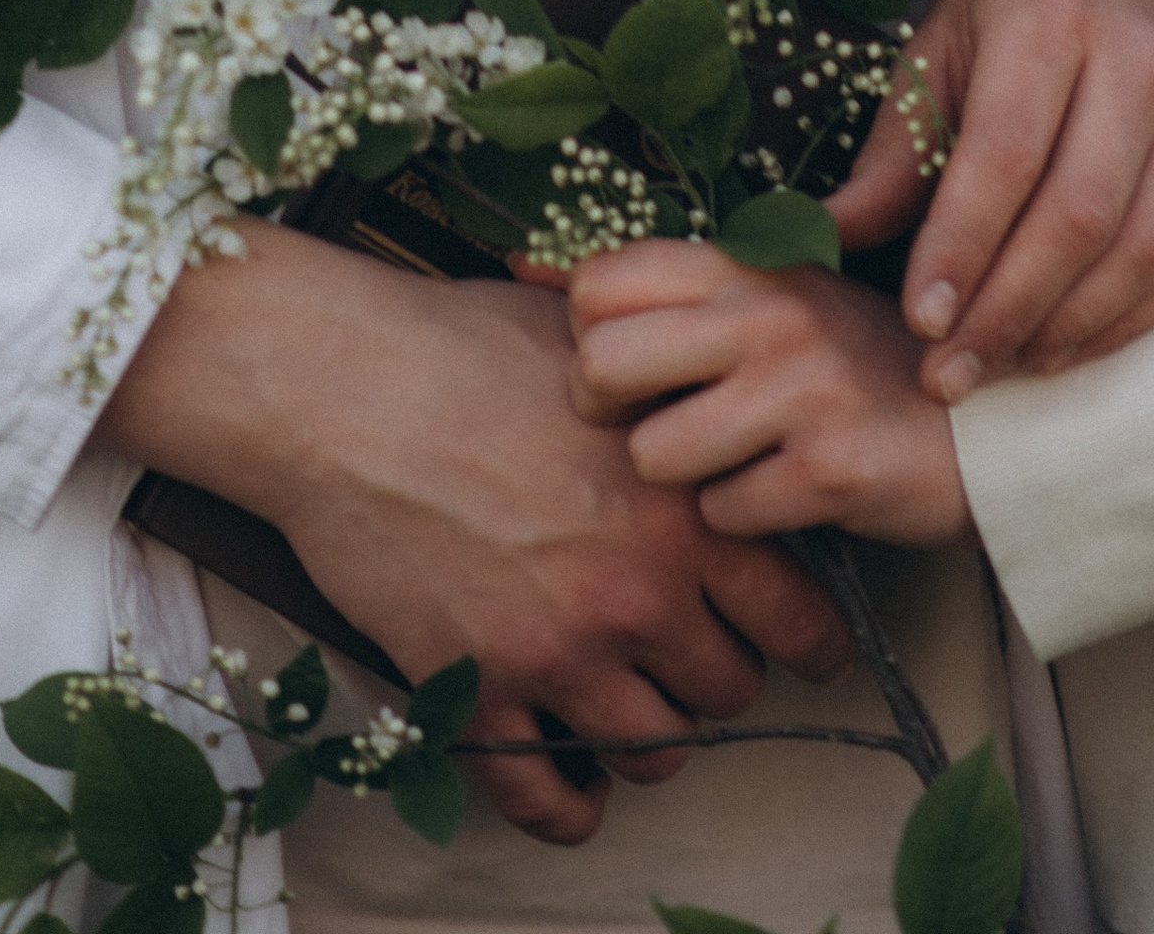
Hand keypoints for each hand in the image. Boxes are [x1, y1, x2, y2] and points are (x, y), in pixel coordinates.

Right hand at [95, 226, 850, 843]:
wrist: (344, 388)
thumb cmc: (466, 346)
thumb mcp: (601, 351)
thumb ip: (673, 396)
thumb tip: (721, 399)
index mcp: (680, 506)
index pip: (798, 615)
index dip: (808, 636)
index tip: (805, 645)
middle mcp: (635, 593)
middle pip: (728, 690)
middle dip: (717, 675)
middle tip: (692, 651)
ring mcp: (557, 651)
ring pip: (652, 748)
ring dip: (650, 734)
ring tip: (634, 704)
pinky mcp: (478, 690)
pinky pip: (544, 794)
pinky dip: (569, 807)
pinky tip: (575, 788)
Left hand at [569, 245, 969, 543]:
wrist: (990, 426)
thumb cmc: (858, 365)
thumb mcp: (769, 300)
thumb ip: (661, 287)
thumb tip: (525, 270)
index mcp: (745, 263)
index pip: (596, 286)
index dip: (590, 339)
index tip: (632, 368)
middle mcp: (768, 313)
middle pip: (600, 368)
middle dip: (610, 416)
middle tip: (660, 424)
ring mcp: (801, 389)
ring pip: (654, 456)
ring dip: (684, 478)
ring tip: (739, 460)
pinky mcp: (830, 469)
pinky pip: (723, 515)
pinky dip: (744, 521)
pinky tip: (787, 493)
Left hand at [830, 0, 1153, 398]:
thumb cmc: (1011, 7)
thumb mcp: (938, 52)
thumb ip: (891, 154)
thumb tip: (819, 240)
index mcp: (1049, 17)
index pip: (1005, 156)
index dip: (962, 249)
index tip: (921, 322)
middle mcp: (1136, 58)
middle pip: (1078, 214)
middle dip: (1008, 310)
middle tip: (950, 375)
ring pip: (1139, 250)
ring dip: (1066, 329)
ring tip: (1000, 368)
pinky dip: (1126, 322)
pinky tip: (1065, 348)